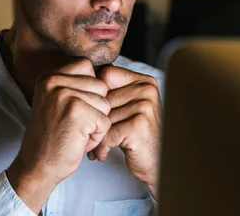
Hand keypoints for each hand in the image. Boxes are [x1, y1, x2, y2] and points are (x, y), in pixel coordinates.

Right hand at [7, 58, 111, 212]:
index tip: (74, 109)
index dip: (90, 89)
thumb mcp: (56, 101)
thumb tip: (106, 73)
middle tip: (75, 124)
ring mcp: (65, 96)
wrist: (37, 166)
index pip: (87, 66)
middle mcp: (54, 82)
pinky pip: (105, 121)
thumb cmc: (52, 136)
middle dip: (95, 108)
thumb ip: (73, 84)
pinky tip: (79, 141)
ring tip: (76, 132)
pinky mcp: (77, 113)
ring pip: (105, 103)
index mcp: (49, 76)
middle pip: (100, 85)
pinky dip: (97, 136)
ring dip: (97, 122)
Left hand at [92, 66, 161, 197]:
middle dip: (93, 119)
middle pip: (103, 98)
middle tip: (90, 135)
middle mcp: (147, 90)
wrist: (157, 164)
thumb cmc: (137, 135)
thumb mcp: (129, 108)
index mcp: (144, 81)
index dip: (95, 94)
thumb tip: (82, 80)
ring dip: (95, 136)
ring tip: (96, 147)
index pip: (107, 74)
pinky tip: (103, 154)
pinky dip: (101, 148)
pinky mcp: (139, 126)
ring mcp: (145, 107)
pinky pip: (107, 134)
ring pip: (103, 117)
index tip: (92, 111)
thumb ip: (113, 91)